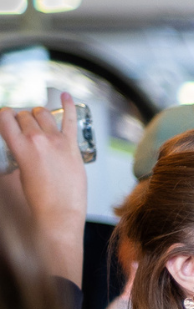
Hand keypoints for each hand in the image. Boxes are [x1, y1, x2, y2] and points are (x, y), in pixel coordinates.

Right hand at [0, 93, 86, 284]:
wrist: (60, 213)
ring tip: (38, 119)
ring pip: (42, 113)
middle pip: (24, 115)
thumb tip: (23, 144)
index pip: (5, 117)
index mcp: (20, 146)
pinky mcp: (73, 146)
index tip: (6, 119)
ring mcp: (57, 141)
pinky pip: (70, 120)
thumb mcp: (20, 171)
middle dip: (22, 119)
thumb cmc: (40, 198)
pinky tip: (66, 95)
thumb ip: (21, 152)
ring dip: (38, 114)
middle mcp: (38, 139)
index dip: (4, 116)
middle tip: (25, 129)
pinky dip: (69, 105)